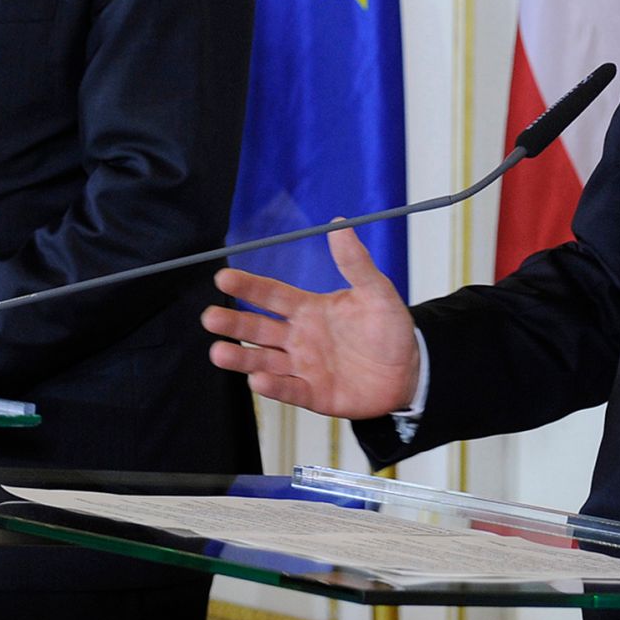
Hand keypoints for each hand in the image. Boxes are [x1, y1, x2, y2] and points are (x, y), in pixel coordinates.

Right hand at [202, 226, 418, 417]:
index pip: (272, 295)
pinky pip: (290, 389)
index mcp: (309, 309)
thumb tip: (340, 225)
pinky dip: (274, 386)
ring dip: (242, 357)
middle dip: (233, 323)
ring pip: (265, 361)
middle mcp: (299, 338)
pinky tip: (257, 380)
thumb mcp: (377, 291)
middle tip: (209, 317)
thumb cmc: (390, 329)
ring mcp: (304, 367)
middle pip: (259, 329)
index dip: (249, 286)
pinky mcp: (314, 394)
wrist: (409, 370)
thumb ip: (356, 262)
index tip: (223, 276)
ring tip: (218, 352)